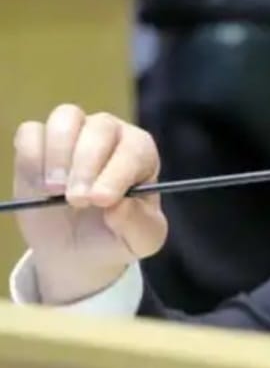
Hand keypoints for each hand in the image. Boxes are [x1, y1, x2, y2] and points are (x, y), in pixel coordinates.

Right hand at [12, 104, 167, 303]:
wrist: (80, 248)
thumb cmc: (117, 236)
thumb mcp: (140, 239)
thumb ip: (137, 223)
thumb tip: (118, 206)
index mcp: (141, 152)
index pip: (133, 149)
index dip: (117, 173)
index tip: (102, 201)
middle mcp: (110, 134)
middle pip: (100, 127)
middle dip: (86, 167)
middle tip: (78, 201)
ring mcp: (74, 133)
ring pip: (65, 119)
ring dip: (58, 156)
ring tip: (56, 192)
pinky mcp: (38, 142)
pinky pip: (30, 133)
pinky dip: (32, 157)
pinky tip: (40, 187)